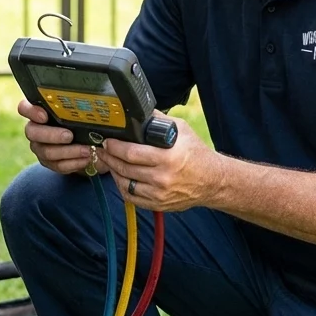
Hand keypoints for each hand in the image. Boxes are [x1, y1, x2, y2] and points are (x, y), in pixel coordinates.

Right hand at [18, 99, 109, 175]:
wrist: (88, 144)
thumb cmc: (81, 122)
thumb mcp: (79, 113)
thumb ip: (76, 108)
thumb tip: (89, 103)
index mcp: (38, 112)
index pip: (24, 108)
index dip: (31, 112)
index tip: (44, 116)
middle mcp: (35, 130)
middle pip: (32, 132)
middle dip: (52, 135)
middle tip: (69, 136)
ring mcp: (39, 147)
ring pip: (46, 152)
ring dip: (68, 151)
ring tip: (86, 150)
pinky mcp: (48, 162)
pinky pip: (57, 165)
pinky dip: (73, 163)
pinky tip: (85, 159)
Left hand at [95, 118, 219, 210]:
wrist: (213, 180)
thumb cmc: (196, 153)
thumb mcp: (182, 130)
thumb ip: (159, 120)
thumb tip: (138, 111)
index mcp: (167, 158)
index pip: (131, 153)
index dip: (114, 147)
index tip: (107, 141)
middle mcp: (162, 178)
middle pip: (124, 168)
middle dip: (109, 157)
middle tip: (103, 149)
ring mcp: (159, 194)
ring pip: (125, 184)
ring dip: (113, 172)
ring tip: (109, 161)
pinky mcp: (158, 204)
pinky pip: (132, 197)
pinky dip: (122, 187)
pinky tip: (120, 177)